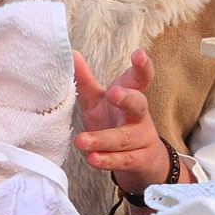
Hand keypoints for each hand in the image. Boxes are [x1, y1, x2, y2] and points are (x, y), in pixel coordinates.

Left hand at [73, 49, 171, 195]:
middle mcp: (140, 116)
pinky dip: (107, 160)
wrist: (142, 159)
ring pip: (124, 138)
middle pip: (138, 105)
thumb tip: (71, 54)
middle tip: (113, 92)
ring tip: (81, 141)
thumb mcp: (98, 102)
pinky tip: (92, 158)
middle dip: (127, 98)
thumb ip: (86, 81)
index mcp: (131, 96)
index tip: (138, 54)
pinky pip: (123, 160)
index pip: (140, 79)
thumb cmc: (115, 123)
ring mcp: (142, 138)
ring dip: (103, 139)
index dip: (142, 66)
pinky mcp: (140, 160)